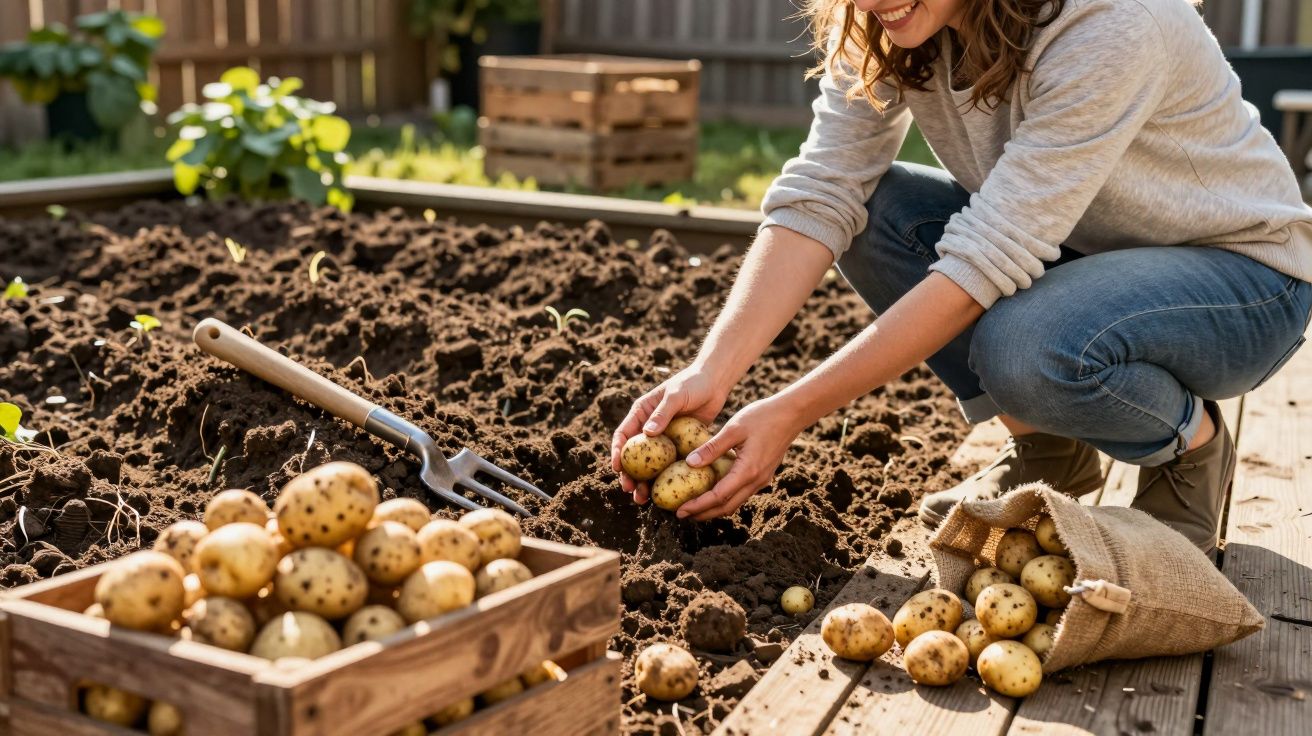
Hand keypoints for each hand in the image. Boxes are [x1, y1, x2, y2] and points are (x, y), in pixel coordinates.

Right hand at [610, 366, 728, 503]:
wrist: (715, 383)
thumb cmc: (693, 383)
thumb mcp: (676, 396)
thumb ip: (662, 413)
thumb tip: (647, 433)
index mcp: (641, 413)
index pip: (623, 435)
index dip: (616, 453)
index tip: (617, 469)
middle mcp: (649, 427)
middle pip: (633, 456)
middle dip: (629, 475)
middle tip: (630, 491)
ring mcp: (663, 438)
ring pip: (650, 465)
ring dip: (645, 482)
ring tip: (643, 500)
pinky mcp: (678, 445)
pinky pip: (669, 465)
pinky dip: (666, 479)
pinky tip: (666, 493)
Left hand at [677, 396, 803, 519]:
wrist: (791, 415)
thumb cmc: (762, 417)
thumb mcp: (733, 429)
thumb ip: (712, 448)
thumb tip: (689, 463)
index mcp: (747, 471)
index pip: (718, 497)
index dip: (698, 506)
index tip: (680, 510)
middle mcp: (756, 481)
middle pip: (726, 507)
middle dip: (703, 514)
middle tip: (682, 515)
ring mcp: (761, 480)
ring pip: (734, 503)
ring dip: (713, 509)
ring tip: (693, 508)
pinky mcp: (763, 475)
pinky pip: (741, 494)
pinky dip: (724, 499)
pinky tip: (712, 492)